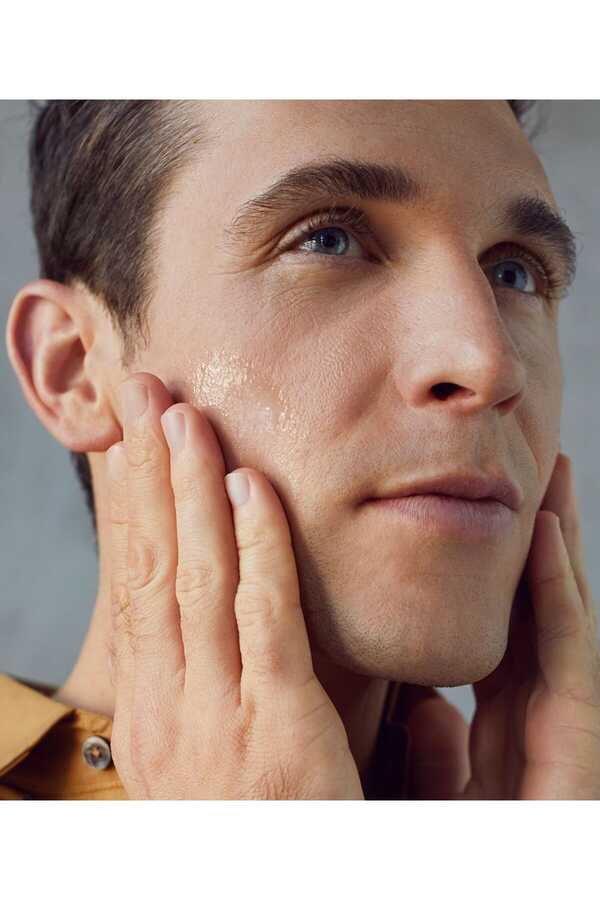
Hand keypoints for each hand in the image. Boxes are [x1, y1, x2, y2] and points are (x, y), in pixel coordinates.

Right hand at [106, 372, 363, 798]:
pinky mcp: (276, 730)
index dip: (128, 506)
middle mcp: (166, 706)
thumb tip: (222, 605)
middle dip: (144, 474)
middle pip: (149, 566)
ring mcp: (215, 718)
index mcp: (149, 710)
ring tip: (184, 416)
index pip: (131, 586)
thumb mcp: (209, 750)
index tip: (127, 440)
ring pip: (194, 579)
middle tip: (143, 394)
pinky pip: (262, 620)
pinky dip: (256, 548)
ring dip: (188, 490)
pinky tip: (249, 488)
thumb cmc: (257, 826)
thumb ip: (211, 679)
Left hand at [399, 452, 599, 798]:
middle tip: (532, 479)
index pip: (487, 656)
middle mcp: (529, 753)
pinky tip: (547, 544)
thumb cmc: (405, 869)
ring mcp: (561, 761)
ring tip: (550, 484)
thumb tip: (431, 709)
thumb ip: (432, 762)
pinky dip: (559, 606)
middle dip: (533, 557)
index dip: (491, 590)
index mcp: (489, 762)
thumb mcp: (423, 815)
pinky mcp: (573, 777)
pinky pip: (566, 675)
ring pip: (554, 639)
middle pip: (526, 634)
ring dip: (554, 559)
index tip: (483, 528)